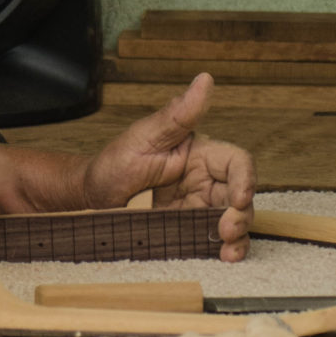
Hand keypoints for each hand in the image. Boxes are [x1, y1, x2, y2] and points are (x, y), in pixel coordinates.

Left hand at [80, 74, 254, 261]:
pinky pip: (216, 240)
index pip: (236, 162)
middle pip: (241, 195)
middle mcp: (204, 180)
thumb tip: (204, 80)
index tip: (238, 198)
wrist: (90, 200)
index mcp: (199, 153)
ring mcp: (198, 207)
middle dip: (242, 214)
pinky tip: (223, 257)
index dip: (245, 179)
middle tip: (226, 230)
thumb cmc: (113, 163)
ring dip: (240, 236)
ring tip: (228, 251)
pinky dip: (226, 249)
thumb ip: (176, 114)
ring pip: (235, 220)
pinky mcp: (189, 230)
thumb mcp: (141, 138)